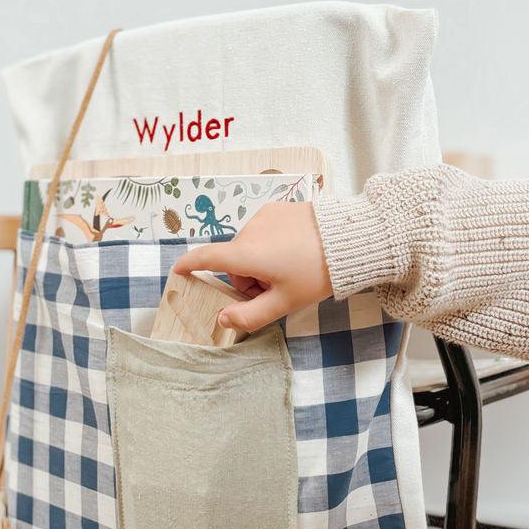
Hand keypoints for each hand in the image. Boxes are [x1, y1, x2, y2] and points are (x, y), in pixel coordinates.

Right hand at [172, 202, 332, 332]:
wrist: (350, 238)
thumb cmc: (316, 273)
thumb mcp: (284, 303)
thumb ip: (250, 316)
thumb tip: (222, 320)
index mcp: (246, 254)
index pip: (206, 258)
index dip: (189, 265)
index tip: (178, 271)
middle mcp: (248, 230)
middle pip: (235, 261)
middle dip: (248, 279)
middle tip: (277, 290)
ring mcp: (263, 216)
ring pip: (249, 247)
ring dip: (260, 262)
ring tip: (291, 269)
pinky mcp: (277, 208)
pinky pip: (263, 231)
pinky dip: (271, 245)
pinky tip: (295, 251)